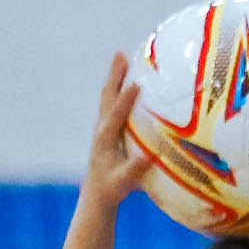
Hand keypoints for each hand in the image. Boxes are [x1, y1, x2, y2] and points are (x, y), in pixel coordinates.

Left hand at [82, 53, 148, 207]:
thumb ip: (135, 169)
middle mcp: (102, 129)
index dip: (125, 100)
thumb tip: (150, 156)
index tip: (136, 84)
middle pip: (107, 97)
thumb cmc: (113, 188)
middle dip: (114, 77)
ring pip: (108, 97)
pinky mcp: (108, 128)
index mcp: (105, 140)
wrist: (97, 192)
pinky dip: (119, 89)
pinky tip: (130, 81)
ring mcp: (104, 127)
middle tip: (121, 55)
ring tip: (123, 58)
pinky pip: (114, 103)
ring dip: (115, 77)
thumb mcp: (123, 182)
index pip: (116, 116)